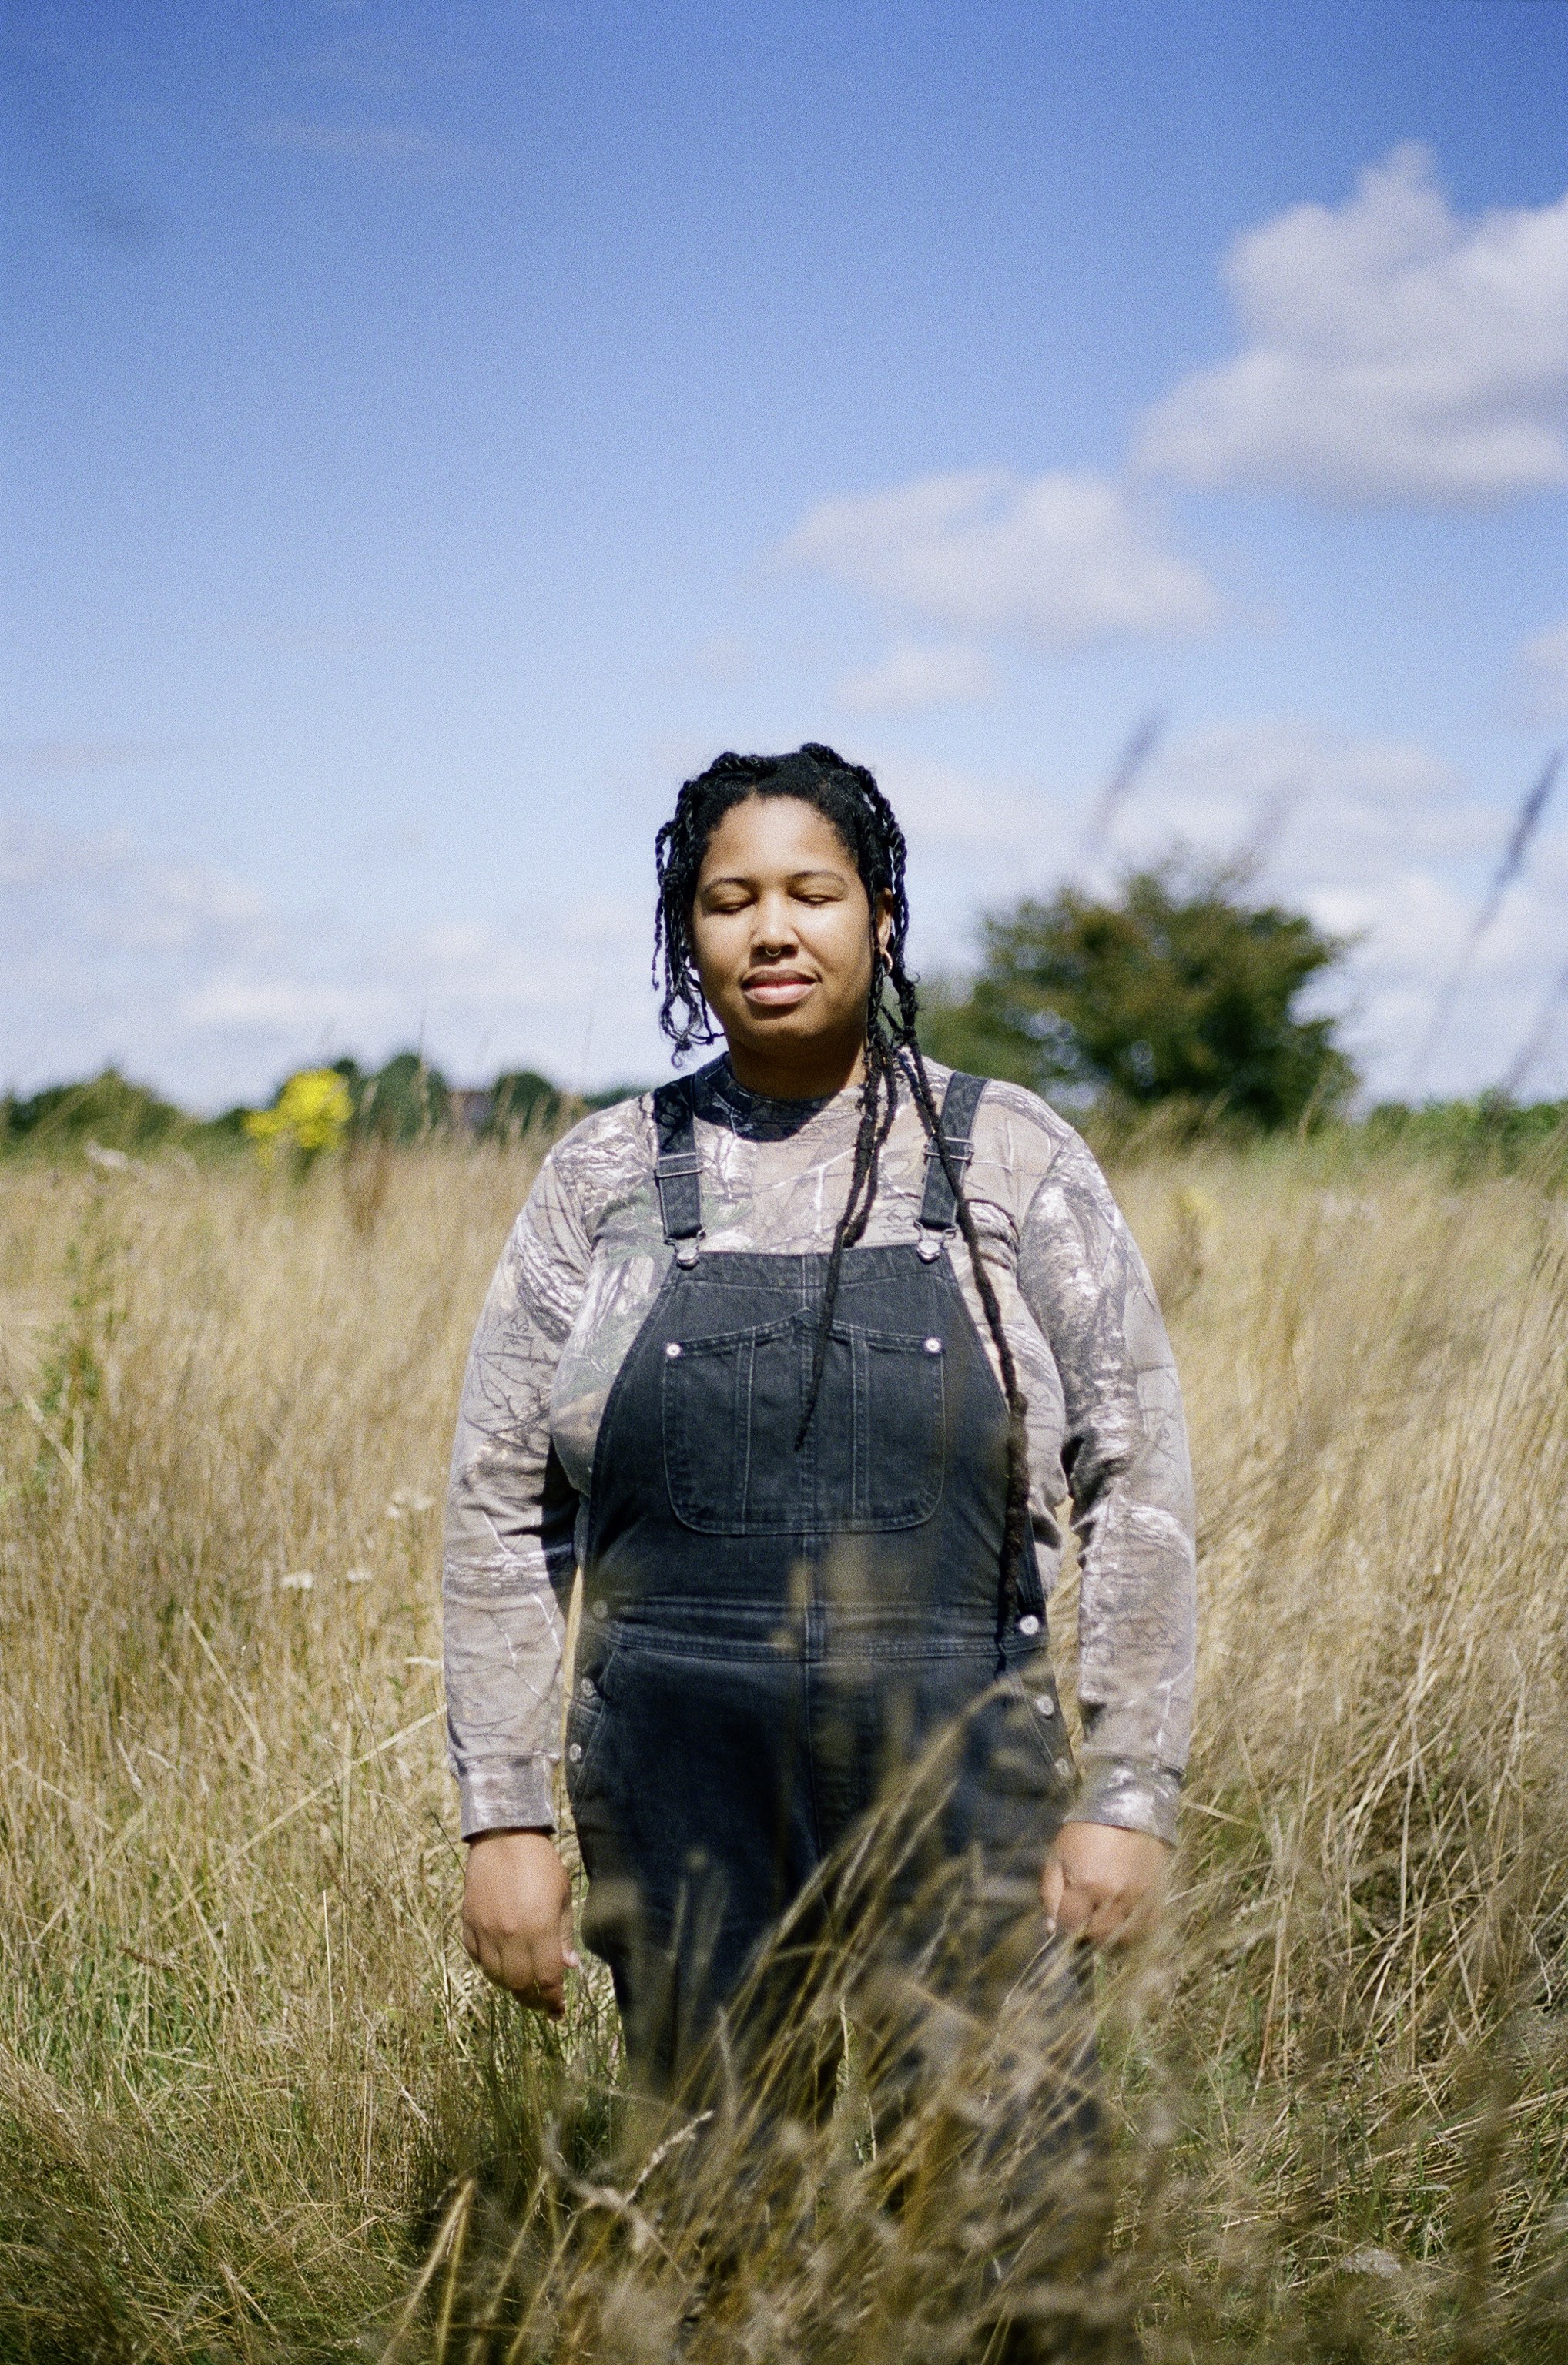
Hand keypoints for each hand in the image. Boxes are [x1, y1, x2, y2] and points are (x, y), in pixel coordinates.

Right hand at [462, 1830, 577, 2016]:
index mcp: (539, 1928)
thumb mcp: (562, 1895)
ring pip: (495, 1976)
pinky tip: (500, 1964)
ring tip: (522, 1984)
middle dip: (532, 2000)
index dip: (553, 2001)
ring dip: (510, 1986)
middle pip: (518, 1985)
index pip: (546, 1979)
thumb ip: (563, 1934)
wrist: (504, 1836)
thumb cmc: (541, 1863)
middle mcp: (510, 1935)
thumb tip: (569, 1967)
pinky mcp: (468, 1923)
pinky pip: (476, 1958)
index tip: (558, 2012)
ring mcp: (486, 1931)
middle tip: (541, 2003)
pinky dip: (489, 1968)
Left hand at [1041, 1821, 1170, 1948]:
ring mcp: (1139, 1899)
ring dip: (1110, 1934)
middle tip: (1084, 1918)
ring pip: (1122, 1937)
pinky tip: (1123, 1918)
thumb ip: (1051, 1893)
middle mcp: (1115, 1896)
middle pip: (1098, 1935)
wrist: (1127, 1809)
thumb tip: (1052, 1928)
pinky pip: (1145, 1929)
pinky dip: (1132, 1930)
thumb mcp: (1058, 1855)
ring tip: (1103, 1918)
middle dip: (1086, 1932)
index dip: (1065, 1927)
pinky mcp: (1157, 1897)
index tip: (1066, 1919)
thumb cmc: (1085, 1831)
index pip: (1071, 1926)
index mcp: (1086, 1885)